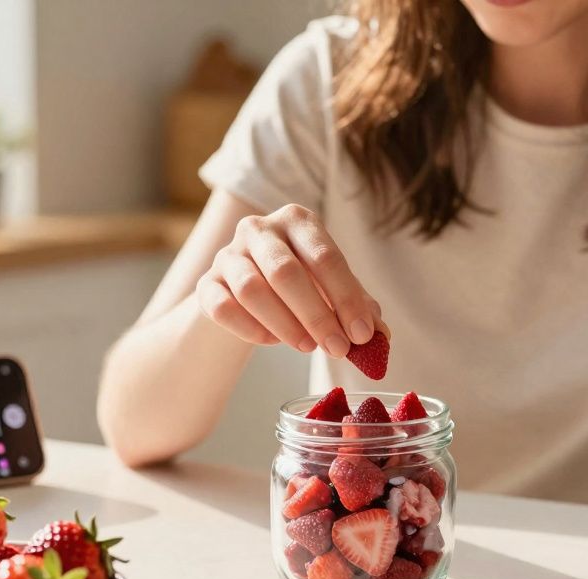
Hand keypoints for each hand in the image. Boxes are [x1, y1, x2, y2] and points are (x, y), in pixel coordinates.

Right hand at [195, 204, 383, 357]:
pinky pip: (223, 308)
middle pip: (285, 272)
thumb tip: (381, 338)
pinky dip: (250, 330)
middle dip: (317, 315)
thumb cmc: (299, 288)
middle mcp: (259, 228)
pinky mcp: (206, 283)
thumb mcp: (331, 291)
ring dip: (284, 324)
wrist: (243, 294)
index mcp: (297, 221)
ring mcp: (227, 254)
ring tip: (307, 347)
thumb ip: (357, 308)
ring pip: (251, 289)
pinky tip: (270, 341)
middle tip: (338, 348)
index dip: (346, 299)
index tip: (363, 334)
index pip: (325, 257)